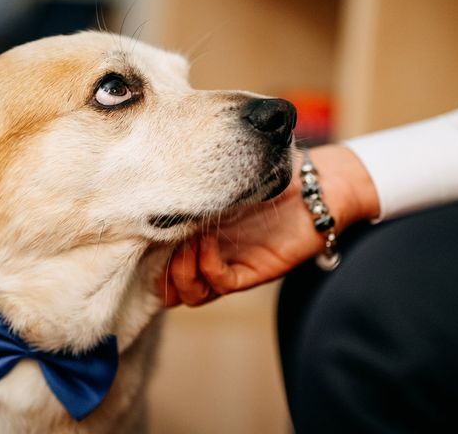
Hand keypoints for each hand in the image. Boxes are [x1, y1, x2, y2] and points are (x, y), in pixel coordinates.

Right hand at [159, 145, 379, 306]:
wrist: (318, 185)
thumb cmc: (274, 172)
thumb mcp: (227, 170)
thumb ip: (198, 175)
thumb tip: (158, 164)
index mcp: (199, 236)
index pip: (160, 262)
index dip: (146, 256)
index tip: (139, 229)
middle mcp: (211, 256)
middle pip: (170, 288)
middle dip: (158, 272)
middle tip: (157, 241)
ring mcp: (231, 266)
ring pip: (191, 295)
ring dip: (180, 272)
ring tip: (184, 242)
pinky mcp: (254, 272)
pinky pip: (220, 283)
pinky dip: (207, 265)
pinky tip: (207, 239)